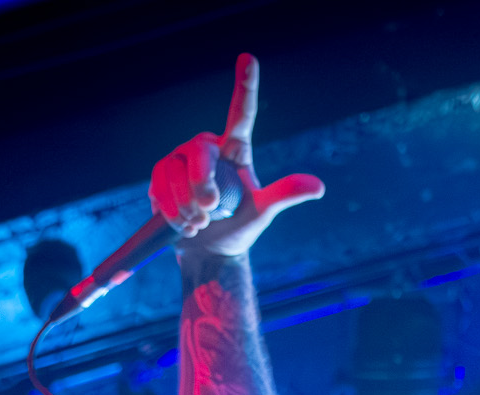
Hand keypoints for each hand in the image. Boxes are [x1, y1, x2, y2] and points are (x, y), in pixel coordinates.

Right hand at [150, 54, 324, 260]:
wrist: (210, 250)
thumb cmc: (240, 226)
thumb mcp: (264, 210)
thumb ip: (285, 194)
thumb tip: (319, 187)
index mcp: (235, 149)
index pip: (241, 112)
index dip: (245, 84)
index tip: (248, 57)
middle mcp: (206, 148)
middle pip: (199, 152)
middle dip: (202, 184)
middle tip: (211, 209)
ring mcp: (180, 160)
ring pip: (175, 172)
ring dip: (187, 204)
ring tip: (200, 224)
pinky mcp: (160, 176)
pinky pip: (160, 186)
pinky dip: (172, 211)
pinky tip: (183, 225)